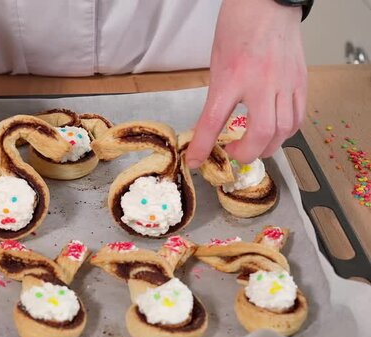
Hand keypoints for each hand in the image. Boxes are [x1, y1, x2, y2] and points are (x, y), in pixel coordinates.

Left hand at [186, 0, 306, 167]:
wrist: (267, 4)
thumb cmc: (238, 28)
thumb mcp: (218, 64)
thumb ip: (218, 96)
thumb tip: (212, 125)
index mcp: (232, 77)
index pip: (213, 121)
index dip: (202, 147)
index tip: (195, 161)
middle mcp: (261, 83)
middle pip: (261, 134)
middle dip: (247, 154)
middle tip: (234, 153)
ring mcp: (285, 83)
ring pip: (284, 130)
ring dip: (268, 146)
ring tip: (254, 145)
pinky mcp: (301, 81)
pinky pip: (298, 117)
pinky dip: (286, 131)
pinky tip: (275, 131)